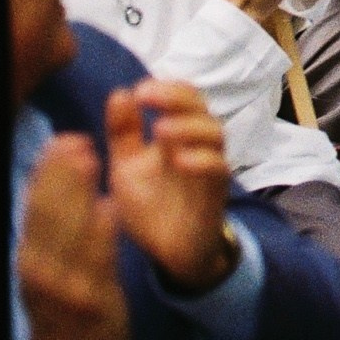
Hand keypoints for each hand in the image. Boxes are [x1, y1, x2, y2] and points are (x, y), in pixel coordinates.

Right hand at [18, 135, 129, 339]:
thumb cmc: (63, 308)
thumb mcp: (46, 268)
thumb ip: (48, 231)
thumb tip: (44, 185)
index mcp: (30, 257)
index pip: (34, 208)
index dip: (46, 172)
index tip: (60, 140)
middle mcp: (39, 269)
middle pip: (46, 213)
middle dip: (59, 175)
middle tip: (75, 139)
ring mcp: (63, 285)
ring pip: (67, 231)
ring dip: (78, 193)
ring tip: (91, 159)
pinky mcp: (91, 300)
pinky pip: (95, 261)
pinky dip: (100, 233)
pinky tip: (110, 207)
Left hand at [105, 80, 234, 291]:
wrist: (167, 251)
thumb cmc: (151, 205)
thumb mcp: (127, 166)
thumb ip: (123, 133)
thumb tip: (120, 93)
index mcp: (175, 133)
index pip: (182, 97)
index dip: (166, 88)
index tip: (139, 91)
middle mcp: (196, 144)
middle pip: (200, 107)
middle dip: (176, 97)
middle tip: (148, 97)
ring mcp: (209, 167)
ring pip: (215, 133)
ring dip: (189, 126)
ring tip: (160, 130)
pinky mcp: (216, 193)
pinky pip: (219, 169)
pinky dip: (203, 160)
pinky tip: (180, 160)